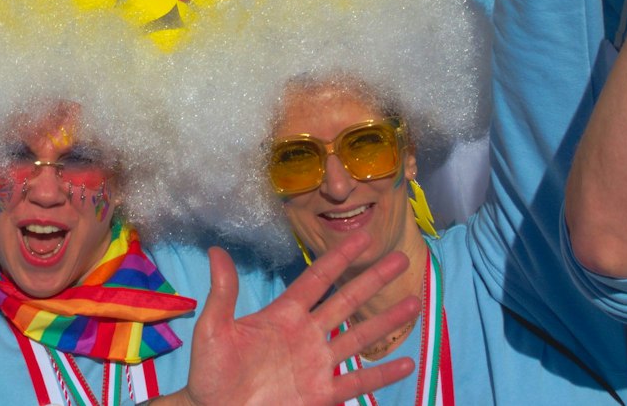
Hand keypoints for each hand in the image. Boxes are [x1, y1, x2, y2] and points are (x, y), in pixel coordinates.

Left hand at [165, 234, 419, 405]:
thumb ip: (223, 293)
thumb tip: (216, 251)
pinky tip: (406, 363)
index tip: (363, 237)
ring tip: (416, 303)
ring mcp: (317, 364)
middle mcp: (306, 335)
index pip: (318, 279)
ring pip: (359, 337)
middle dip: (373, 280)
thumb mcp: (213, 330)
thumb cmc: (211, 373)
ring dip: (386, 321)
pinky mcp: (322, 393)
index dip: (340, 257)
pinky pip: (357, 381)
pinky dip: (382, 373)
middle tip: (401, 258)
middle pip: (346, 301)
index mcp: (283, 315)